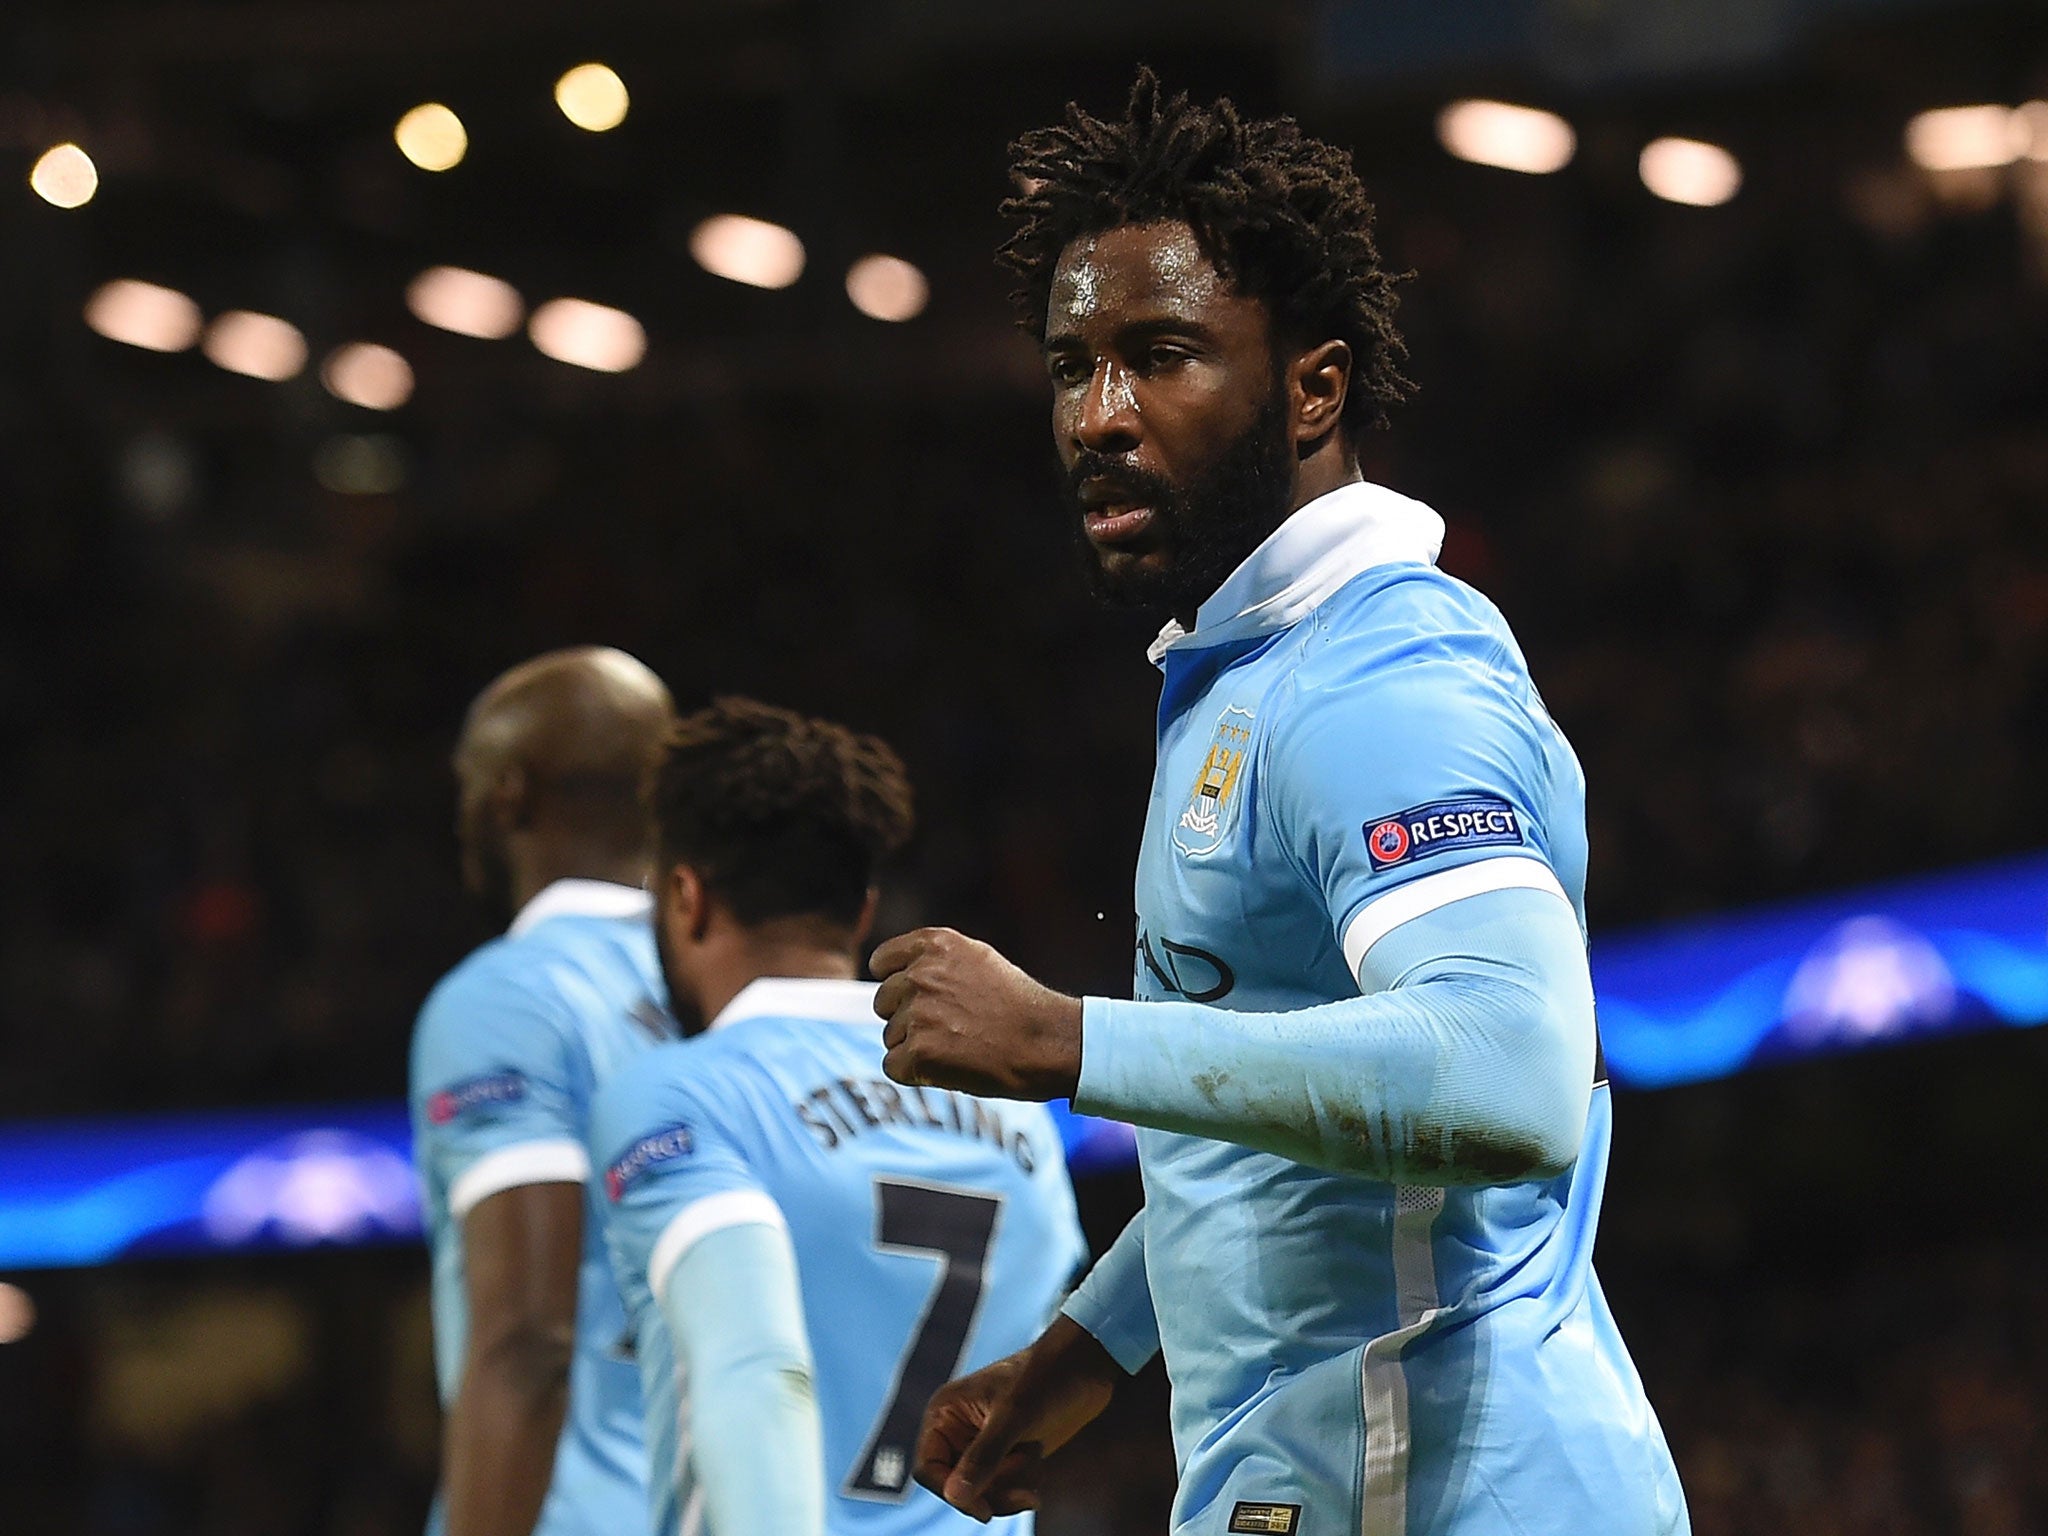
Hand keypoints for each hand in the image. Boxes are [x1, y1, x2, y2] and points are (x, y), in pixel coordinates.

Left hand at [871, 927, 1082, 1099]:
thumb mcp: (977, 961)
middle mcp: (921, 974)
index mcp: (935, 945)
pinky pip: (894, 1066)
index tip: (917, 999)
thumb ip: (935, 963)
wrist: (1048, 1043)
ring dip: (916, 1047)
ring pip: (891, 1037)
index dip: (897, 984)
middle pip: (884, 1003)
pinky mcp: (919, 1052)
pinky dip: (916, 1074)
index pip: (882, 962)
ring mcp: (918, 1013)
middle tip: (952, 1028)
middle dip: (908, 1018)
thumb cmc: (1019, 1006)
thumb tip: (895, 975)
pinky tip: (949, 1067)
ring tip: (960, 1046)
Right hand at [915, 1316, 1120, 1520]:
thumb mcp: (1014, 1417)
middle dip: (992, 1492)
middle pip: (958, 1487)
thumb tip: (954, 1496)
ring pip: (983, 1491)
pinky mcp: (1007, 1453)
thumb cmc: (1045, 1378)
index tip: (984, 1510)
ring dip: (1011, 1487)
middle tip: (1027, 1495)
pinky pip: (1004, 1487)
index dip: (951, 1492)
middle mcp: (959, 1430)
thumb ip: (984, 1457)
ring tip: (1034, 1461)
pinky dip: (1022, 1482)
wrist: (1085, 1367)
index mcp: (946, 1414)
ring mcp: (984, 1443)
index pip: (928, 1469)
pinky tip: (1038, 1460)